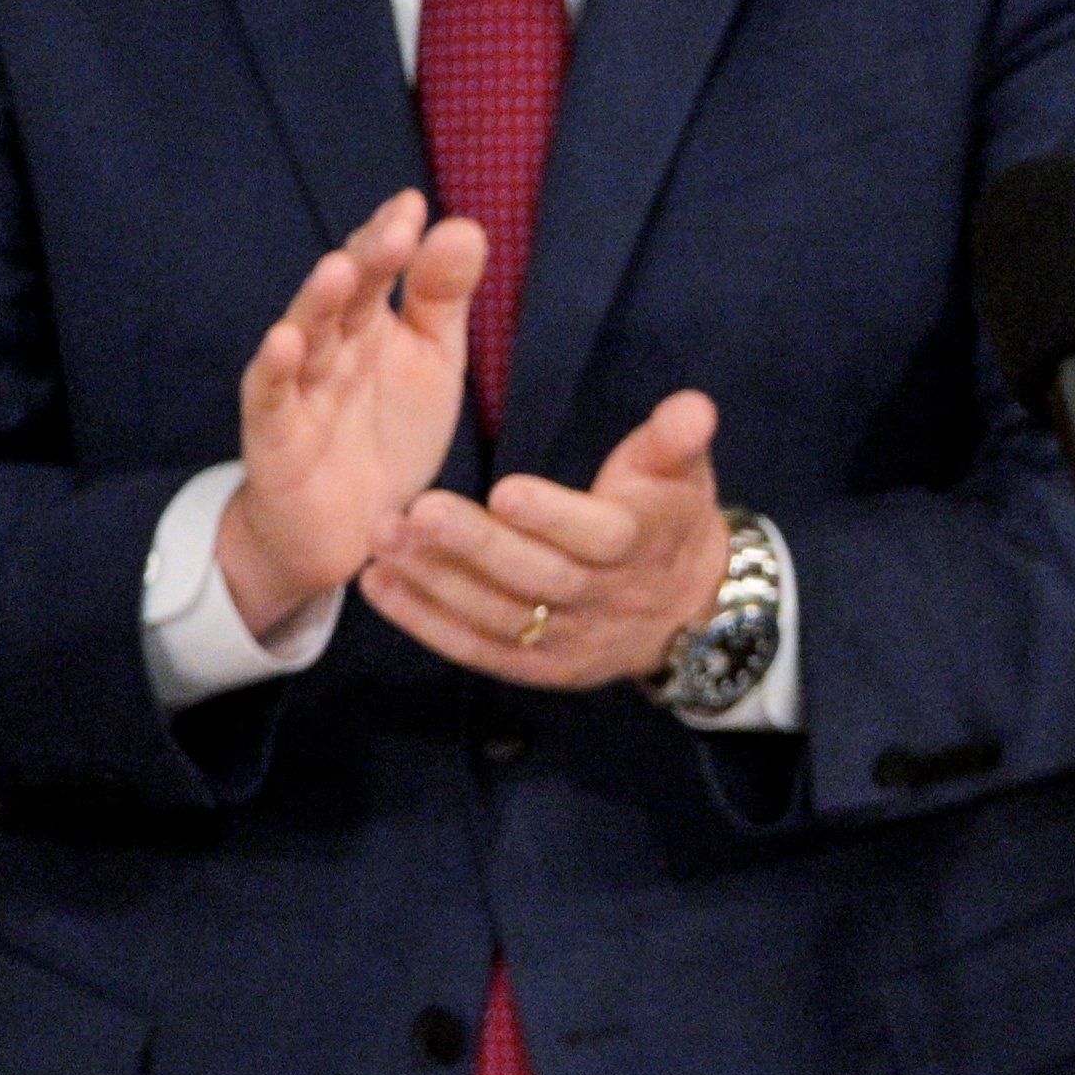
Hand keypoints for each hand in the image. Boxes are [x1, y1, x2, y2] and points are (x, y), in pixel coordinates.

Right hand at [212, 192, 480, 638]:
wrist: (351, 530)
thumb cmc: (388, 434)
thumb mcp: (431, 363)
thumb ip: (442, 299)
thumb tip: (466, 226)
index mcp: (368, 323)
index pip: (377, 269)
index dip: (392, 237)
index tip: (414, 203)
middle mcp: (330, 346)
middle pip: (343, 295)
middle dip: (365, 261)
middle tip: (394, 230)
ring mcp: (298, 388)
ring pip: (304, 337)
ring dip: (317, 304)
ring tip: (336, 270)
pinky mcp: (274, 437)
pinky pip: (269, 400)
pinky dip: (273, 371)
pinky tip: (284, 342)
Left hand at [357, 388, 737, 693]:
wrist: (688, 609)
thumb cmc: (667, 518)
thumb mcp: (682, 473)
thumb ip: (675, 440)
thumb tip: (695, 407)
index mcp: (639, 545)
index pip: (598, 536)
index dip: (554, 517)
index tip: (504, 489)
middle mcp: (604, 601)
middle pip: (538, 580)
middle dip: (476, 548)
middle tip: (417, 512)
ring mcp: (569, 642)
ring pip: (500, 618)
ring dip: (436, 583)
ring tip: (383, 539)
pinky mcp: (539, 668)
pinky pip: (479, 650)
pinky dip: (426, 623)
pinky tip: (379, 586)